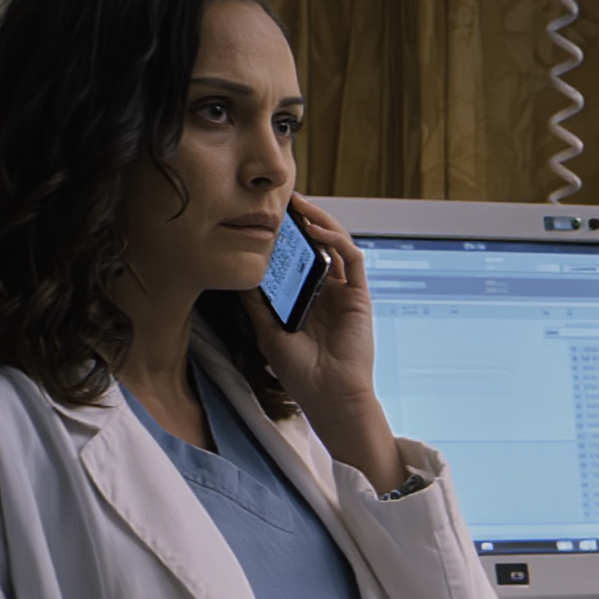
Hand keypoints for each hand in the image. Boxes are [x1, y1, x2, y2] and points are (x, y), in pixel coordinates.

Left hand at [242, 195, 404, 491]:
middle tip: (283, 201)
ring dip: (320, 221)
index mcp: (307, 301)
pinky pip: (352, 258)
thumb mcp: (268, 331)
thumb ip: (257, 302)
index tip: (265, 218)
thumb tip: (239, 273)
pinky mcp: (359, 296)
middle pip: (318, 246)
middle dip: (302, 221)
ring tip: (299, 206)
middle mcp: (327, 293)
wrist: (329, 396)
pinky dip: (336, 239)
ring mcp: (344, 293)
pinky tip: (316, 230)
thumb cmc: (302, 374)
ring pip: (337, 244)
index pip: (297, 258)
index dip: (285, 237)